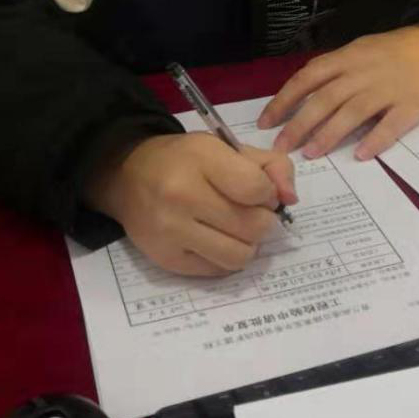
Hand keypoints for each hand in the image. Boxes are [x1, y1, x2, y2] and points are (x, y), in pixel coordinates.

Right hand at [83, 132, 296, 276]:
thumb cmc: (184, 159)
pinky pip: (219, 270)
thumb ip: (269, 165)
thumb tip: (290, 199)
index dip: (268, 193)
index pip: (257, 189)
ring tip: (234, 228)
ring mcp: (171, 231)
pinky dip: (225, 257)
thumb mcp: (225, 147)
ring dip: (247, 244)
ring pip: (240, 256)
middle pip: (254, 227)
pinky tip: (214, 239)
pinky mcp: (167, 259)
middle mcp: (182, 195)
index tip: (257, 190)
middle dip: (262, 220)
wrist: (127, 176)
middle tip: (247, 210)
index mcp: (200, 159)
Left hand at [257, 22, 418, 161]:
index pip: (308, 77)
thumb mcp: (361, 51)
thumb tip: (303, 98)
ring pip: (353, 112)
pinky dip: (375, 140)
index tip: (266, 123)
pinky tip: (360, 155)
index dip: (284, 100)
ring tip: (312, 153)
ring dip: (329, 133)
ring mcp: (389, 89)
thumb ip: (335, 72)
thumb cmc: (396, 51)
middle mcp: (363, 72)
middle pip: (325, 98)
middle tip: (282, 148)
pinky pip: (391, 124)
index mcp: (348, 58)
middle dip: (300, 123)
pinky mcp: (413, 104)